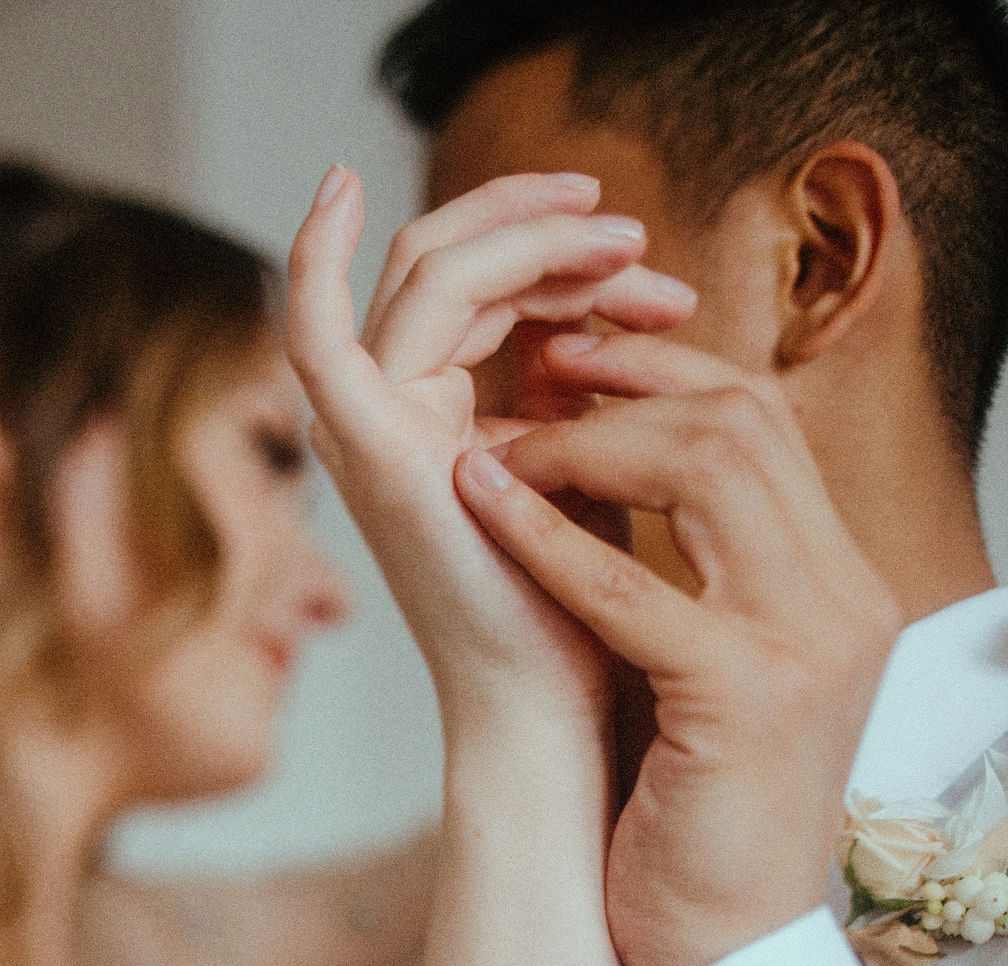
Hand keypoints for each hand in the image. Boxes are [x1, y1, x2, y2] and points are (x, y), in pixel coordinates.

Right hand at [286, 167, 695, 725]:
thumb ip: (575, 397)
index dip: (567, 265)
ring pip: (426, 275)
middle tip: (639, 240)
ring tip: (621, 237)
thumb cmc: (577, 603)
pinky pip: (315, 330)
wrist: (550, 704)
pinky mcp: (367, 448)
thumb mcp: (583, 472)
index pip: (485, 294)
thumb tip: (603, 322)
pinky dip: (312, 256)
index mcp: (437, 418)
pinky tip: (336, 187)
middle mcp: (390, 413)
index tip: (664, 288)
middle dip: (552, 239)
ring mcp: (370, 427)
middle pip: (452, 267)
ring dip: (520, 235)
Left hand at [454, 331, 902, 965]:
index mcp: (834, 574)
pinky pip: (634, 587)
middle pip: (745, 418)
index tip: (575, 358)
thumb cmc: (690, 783)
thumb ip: (681, 547)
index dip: (664, 369)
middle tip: (536, 376)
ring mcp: (808, 644)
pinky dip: (551, 535)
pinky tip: (484, 499)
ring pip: (709, 467)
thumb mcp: (701, 642)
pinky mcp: (748, 702)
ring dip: (588, 446)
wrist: (728, 932)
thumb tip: (593, 436)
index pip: (763, 417)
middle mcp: (842, 595)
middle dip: (629, 382)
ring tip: (506, 456)